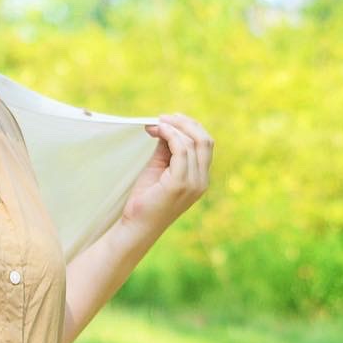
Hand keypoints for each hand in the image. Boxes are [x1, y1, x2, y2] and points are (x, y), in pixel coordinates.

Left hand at [124, 113, 213, 235]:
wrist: (138, 224)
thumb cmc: (146, 198)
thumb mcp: (158, 167)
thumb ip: (166, 149)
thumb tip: (166, 126)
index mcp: (200, 177)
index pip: (205, 144)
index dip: (189, 127)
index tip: (168, 119)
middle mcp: (202, 180)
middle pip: (205, 140)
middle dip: (185, 123)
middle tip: (163, 117)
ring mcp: (194, 183)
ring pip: (193, 143)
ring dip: (172, 128)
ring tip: (154, 124)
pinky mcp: (181, 183)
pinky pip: (181, 150)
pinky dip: (170, 135)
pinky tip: (157, 131)